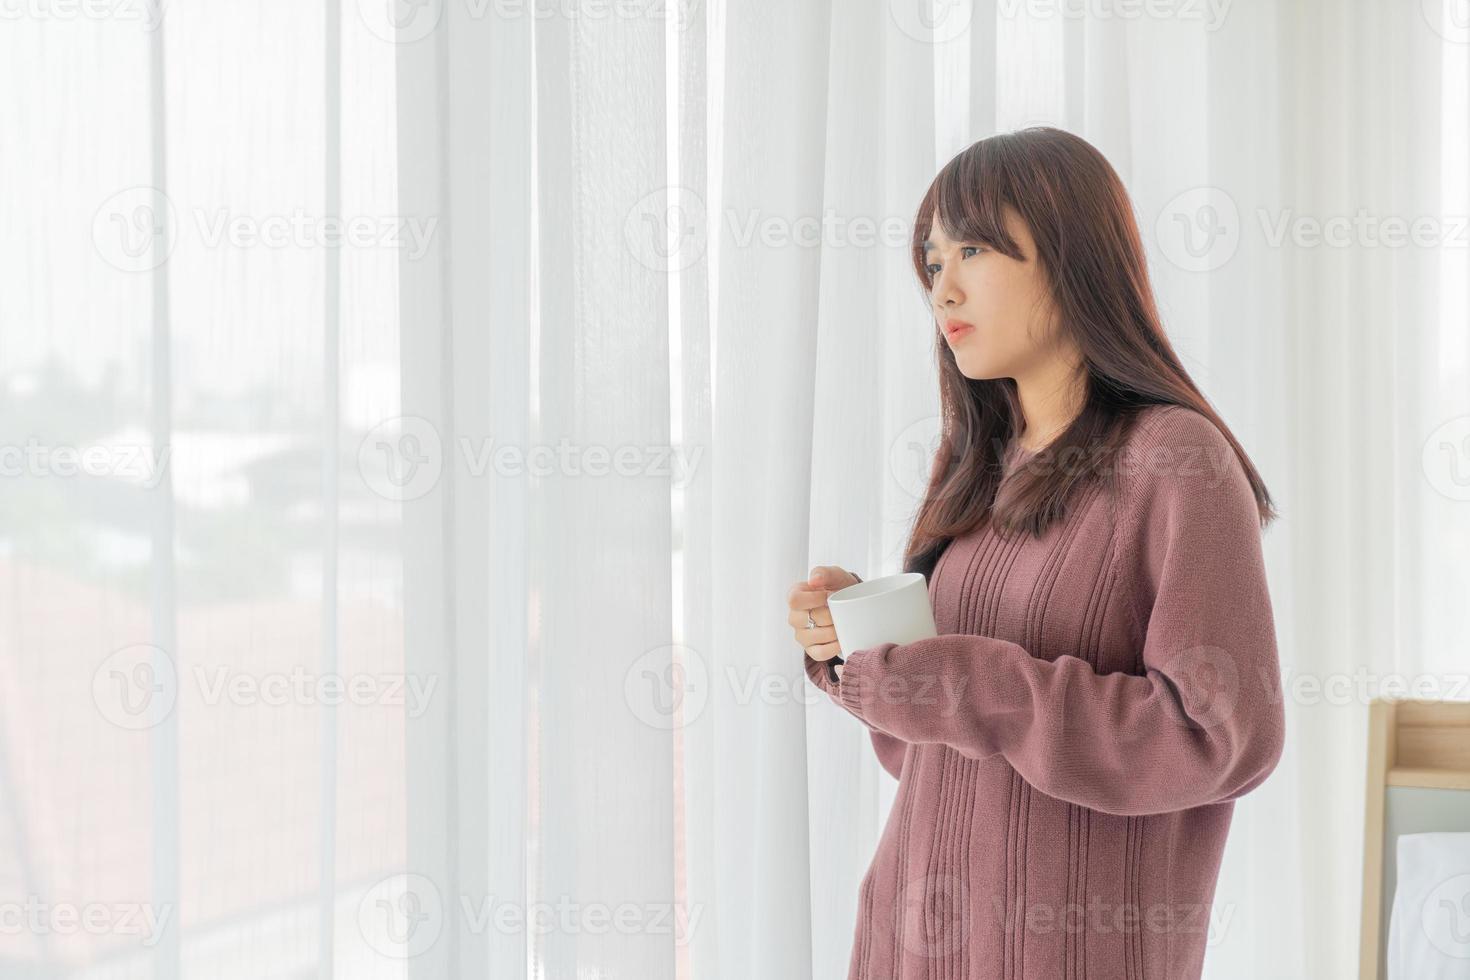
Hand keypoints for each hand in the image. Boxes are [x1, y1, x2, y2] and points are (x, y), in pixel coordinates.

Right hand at [787, 565, 861, 679]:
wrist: (851, 606)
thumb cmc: (840, 589)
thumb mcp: (836, 576)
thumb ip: (825, 573)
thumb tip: (814, 580)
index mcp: (795, 596)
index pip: (794, 600)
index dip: (814, 599)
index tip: (830, 595)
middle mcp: (794, 617)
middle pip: (807, 619)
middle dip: (829, 615)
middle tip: (840, 610)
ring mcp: (801, 635)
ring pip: (814, 637)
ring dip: (833, 630)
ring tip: (842, 623)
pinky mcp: (811, 649)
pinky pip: (819, 653)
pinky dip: (833, 647)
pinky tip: (841, 639)